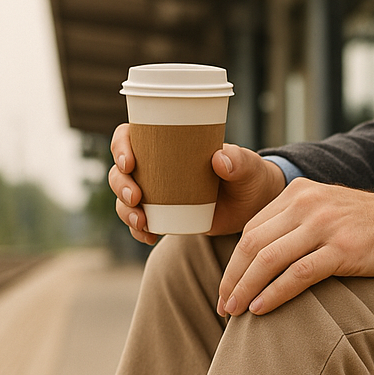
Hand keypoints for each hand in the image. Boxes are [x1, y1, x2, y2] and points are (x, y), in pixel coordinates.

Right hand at [109, 125, 284, 244]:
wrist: (252, 207)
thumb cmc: (249, 178)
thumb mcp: (247, 167)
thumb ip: (238, 160)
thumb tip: (220, 159)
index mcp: (168, 142)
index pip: (130, 136)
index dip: (121, 147)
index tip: (129, 163)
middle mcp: (156, 167)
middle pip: (121, 171)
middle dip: (121, 185)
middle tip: (137, 198)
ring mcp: (157, 194)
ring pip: (126, 199)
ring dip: (126, 212)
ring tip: (143, 224)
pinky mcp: (163, 216)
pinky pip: (141, 224)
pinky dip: (139, 231)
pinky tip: (149, 237)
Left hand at [216, 180, 373, 315]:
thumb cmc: (362, 226)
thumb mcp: (322, 213)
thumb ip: (292, 227)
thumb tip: (258, 263)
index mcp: (296, 194)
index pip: (251, 231)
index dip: (232, 264)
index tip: (225, 291)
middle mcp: (306, 204)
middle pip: (253, 244)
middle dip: (232, 279)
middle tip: (223, 307)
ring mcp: (324, 225)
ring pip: (270, 259)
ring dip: (247, 289)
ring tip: (235, 313)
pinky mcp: (342, 248)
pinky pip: (298, 274)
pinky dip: (275, 294)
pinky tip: (261, 309)